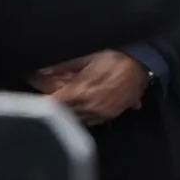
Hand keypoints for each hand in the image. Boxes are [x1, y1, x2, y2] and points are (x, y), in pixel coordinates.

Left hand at [34, 51, 148, 125]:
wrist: (142, 64)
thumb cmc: (114, 57)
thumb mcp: (87, 56)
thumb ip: (63, 65)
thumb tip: (40, 70)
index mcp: (80, 92)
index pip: (53, 104)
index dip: (42, 101)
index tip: (37, 99)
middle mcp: (90, 106)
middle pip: (63, 115)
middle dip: (54, 109)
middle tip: (48, 102)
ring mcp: (101, 113)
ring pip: (76, 121)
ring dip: (68, 115)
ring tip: (64, 106)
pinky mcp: (111, 115)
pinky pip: (91, 122)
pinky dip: (83, 117)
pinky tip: (81, 110)